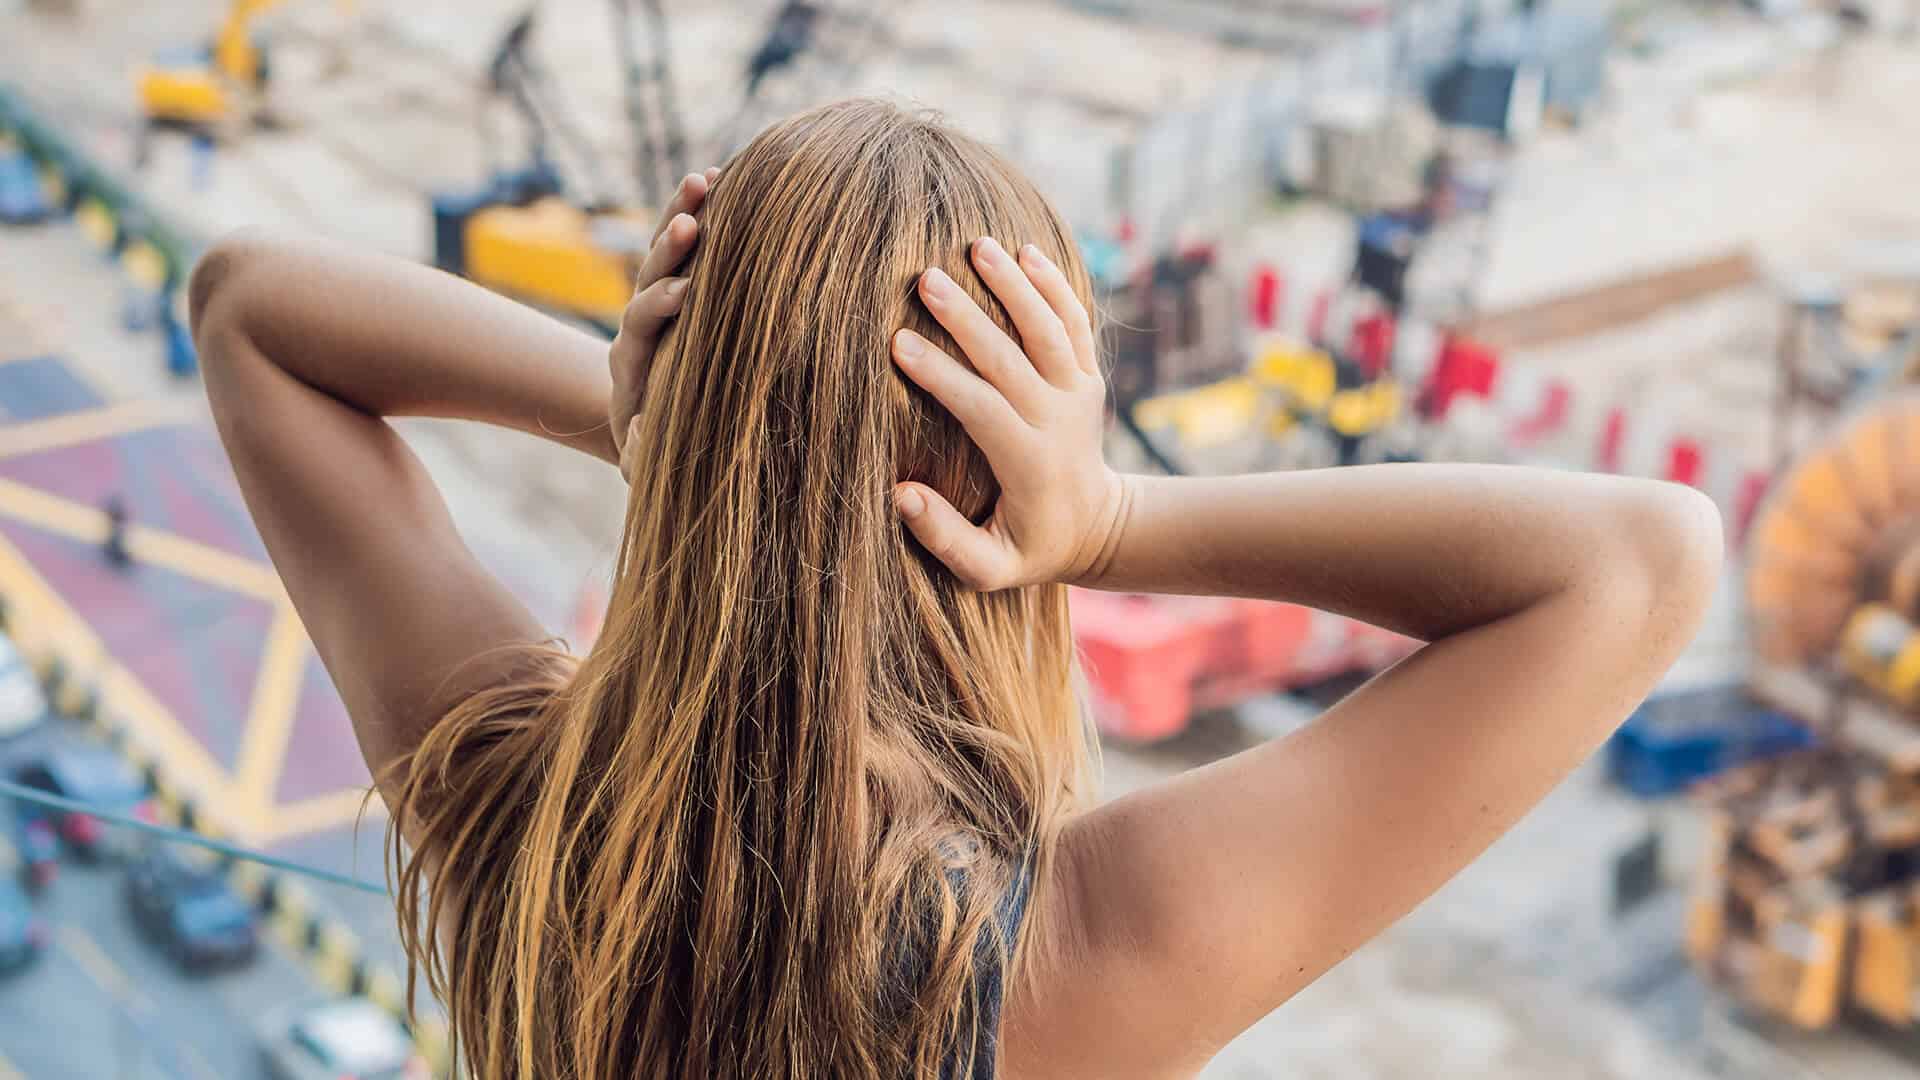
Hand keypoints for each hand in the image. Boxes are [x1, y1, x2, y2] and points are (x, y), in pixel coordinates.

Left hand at [611, 167, 718, 479]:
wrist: (643, 425)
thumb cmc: (655, 449)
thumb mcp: (645, 461)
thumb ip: (640, 454)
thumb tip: (641, 434)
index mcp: (630, 361)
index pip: (639, 323)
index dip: (657, 305)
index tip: (684, 292)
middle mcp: (639, 323)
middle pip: (646, 274)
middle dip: (668, 248)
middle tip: (691, 223)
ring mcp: (656, 300)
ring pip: (664, 250)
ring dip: (683, 213)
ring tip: (706, 178)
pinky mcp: (676, 286)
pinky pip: (686, 246)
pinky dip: (701, 213)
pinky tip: (720, 177)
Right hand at [890, 237, 1127, 589]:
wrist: (1098, 529)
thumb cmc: (1030, 549)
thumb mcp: (988, 568)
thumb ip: (945, 538)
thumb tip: (900, 495)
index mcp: (1029, 462)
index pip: (980, 408)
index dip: (940, 375)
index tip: (897, 343)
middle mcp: (1057, 419)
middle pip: (1011, 358)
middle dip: (967, 317)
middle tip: (925, 278)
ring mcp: (1077, 393)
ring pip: (1048, 329)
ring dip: (1015, 285)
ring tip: (978, 246)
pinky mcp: (1088, 377)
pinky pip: (1075, 324)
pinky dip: (1056, 286)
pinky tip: (1026, 251)